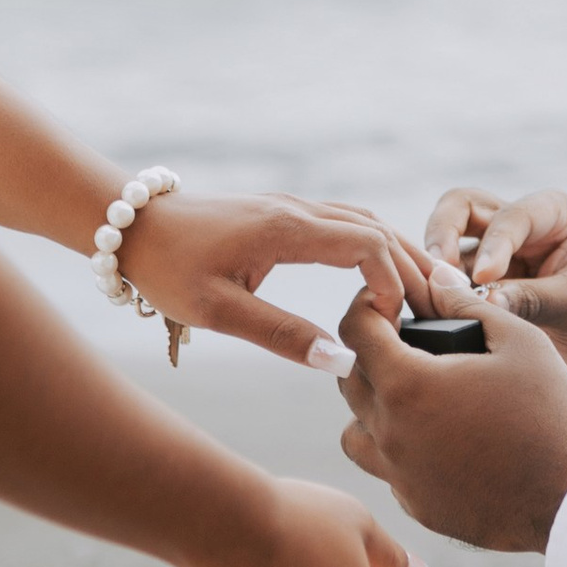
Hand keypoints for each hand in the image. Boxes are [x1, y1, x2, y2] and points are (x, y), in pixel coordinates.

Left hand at [125, 191, 435, 371]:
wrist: (129, 228)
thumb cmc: (167, 268)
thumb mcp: (217, 311)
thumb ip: (280, 335)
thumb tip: (340, 359)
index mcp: (286, 229)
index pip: (367, 245)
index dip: (394, 282)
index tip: (397, 322)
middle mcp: (296, 209)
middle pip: (377, 229)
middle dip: (412, 268)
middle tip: (437, 310)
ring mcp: (290, 207)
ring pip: (364, 221)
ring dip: (397, 253)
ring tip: (424, 294)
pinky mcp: (281, 214)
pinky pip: (344, 222)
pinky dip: (374, 246)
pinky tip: (384, 272)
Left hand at [335, 289, 566, 554]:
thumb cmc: (549, 413)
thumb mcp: (517, 340)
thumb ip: (466, 303)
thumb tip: (435, 277)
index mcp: (408, 384)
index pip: (355, 329)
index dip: (368, 305)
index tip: (391, 302)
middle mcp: (390, 432)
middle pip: (349, 379)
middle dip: (371, 352)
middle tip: (409, 344)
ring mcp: (399, 474)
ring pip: (355, 431)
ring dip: (374, 407)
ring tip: (416, 397)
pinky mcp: (416, 504)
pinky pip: (387, 469)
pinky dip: (399, 450)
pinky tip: (439, 439)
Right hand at [422, 183, 566, 448]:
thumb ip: (530, 298)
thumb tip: (480, 300)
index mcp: (554, 214)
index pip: (508, 215)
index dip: (493, 246)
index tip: (485, 281)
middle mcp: (521, 226)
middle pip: (460, 208)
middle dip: (442, 234)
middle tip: (436, 273)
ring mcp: (500, 257)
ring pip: (449, 243)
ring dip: (436, 267)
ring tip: (430, 298)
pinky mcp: (487, 288)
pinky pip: (452, 282)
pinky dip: (438, 293)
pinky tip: (434, 314)